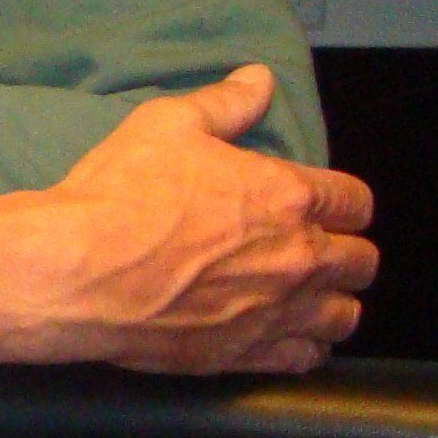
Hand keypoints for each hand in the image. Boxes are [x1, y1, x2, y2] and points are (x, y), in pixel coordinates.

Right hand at [0, 65, 377, 373]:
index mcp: (288, 197)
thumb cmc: (121, 193)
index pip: (355, 202)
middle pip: (360, 262)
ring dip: (334, 303)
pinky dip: (306, 347)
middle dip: (347, 253)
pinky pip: (306, 358)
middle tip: (319, 250)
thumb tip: (260, 79)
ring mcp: (275, 312)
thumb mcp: (166, 125)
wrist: (77, 270)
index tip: (326, 206)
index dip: (345, 202)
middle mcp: (298, 257)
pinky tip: (290, 337)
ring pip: (344, 316)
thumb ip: (224, 103)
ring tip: (311, 298)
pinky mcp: (245, 353)